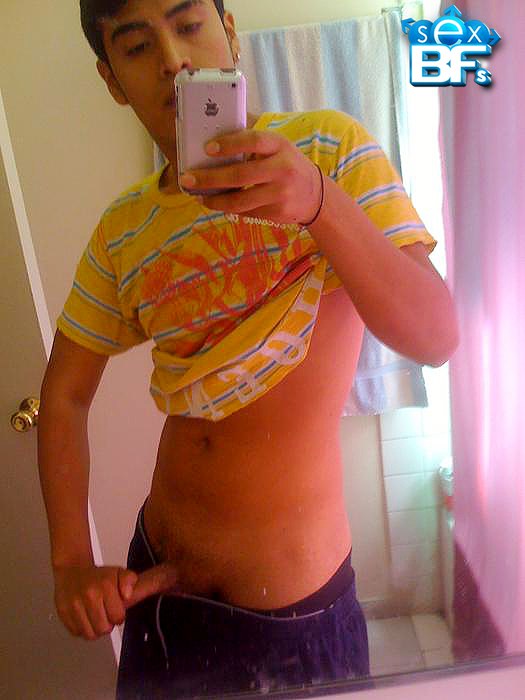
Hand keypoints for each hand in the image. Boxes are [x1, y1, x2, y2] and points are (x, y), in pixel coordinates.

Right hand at [53, 563, 178, 640]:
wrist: (72, 570)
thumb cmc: (97, 576)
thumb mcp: (120, 572)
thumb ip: (130, 581)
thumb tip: (128, 594)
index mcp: (105, 585)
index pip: (118, 617)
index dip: (119, 616)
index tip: (116, 610)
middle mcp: (89, 595)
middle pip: (104, 629)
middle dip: (107, 624)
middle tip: (105, 614)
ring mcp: (74, 605)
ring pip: (90, 634)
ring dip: (95, 629)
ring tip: (95, 616)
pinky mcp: (63, 613)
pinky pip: (76, 633)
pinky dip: (82, 628)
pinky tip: (85, 617)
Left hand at [179, 130, 322, 225]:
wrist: (316, 195)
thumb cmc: (287, 165)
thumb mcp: (278, 147)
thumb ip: (254, 142)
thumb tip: (217, 135)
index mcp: (280, 146)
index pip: (253, 141)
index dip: (229, 144)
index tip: (207, 149)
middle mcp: (282, 169)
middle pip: (240, 175)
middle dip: (210, 178)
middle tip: (188, 179)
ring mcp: (280, 194)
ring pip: (240, 201)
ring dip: (215, 201)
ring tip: (199, 197)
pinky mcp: (277, 213)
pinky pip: (247, 212)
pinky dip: (230, 209)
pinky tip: (219, 204)